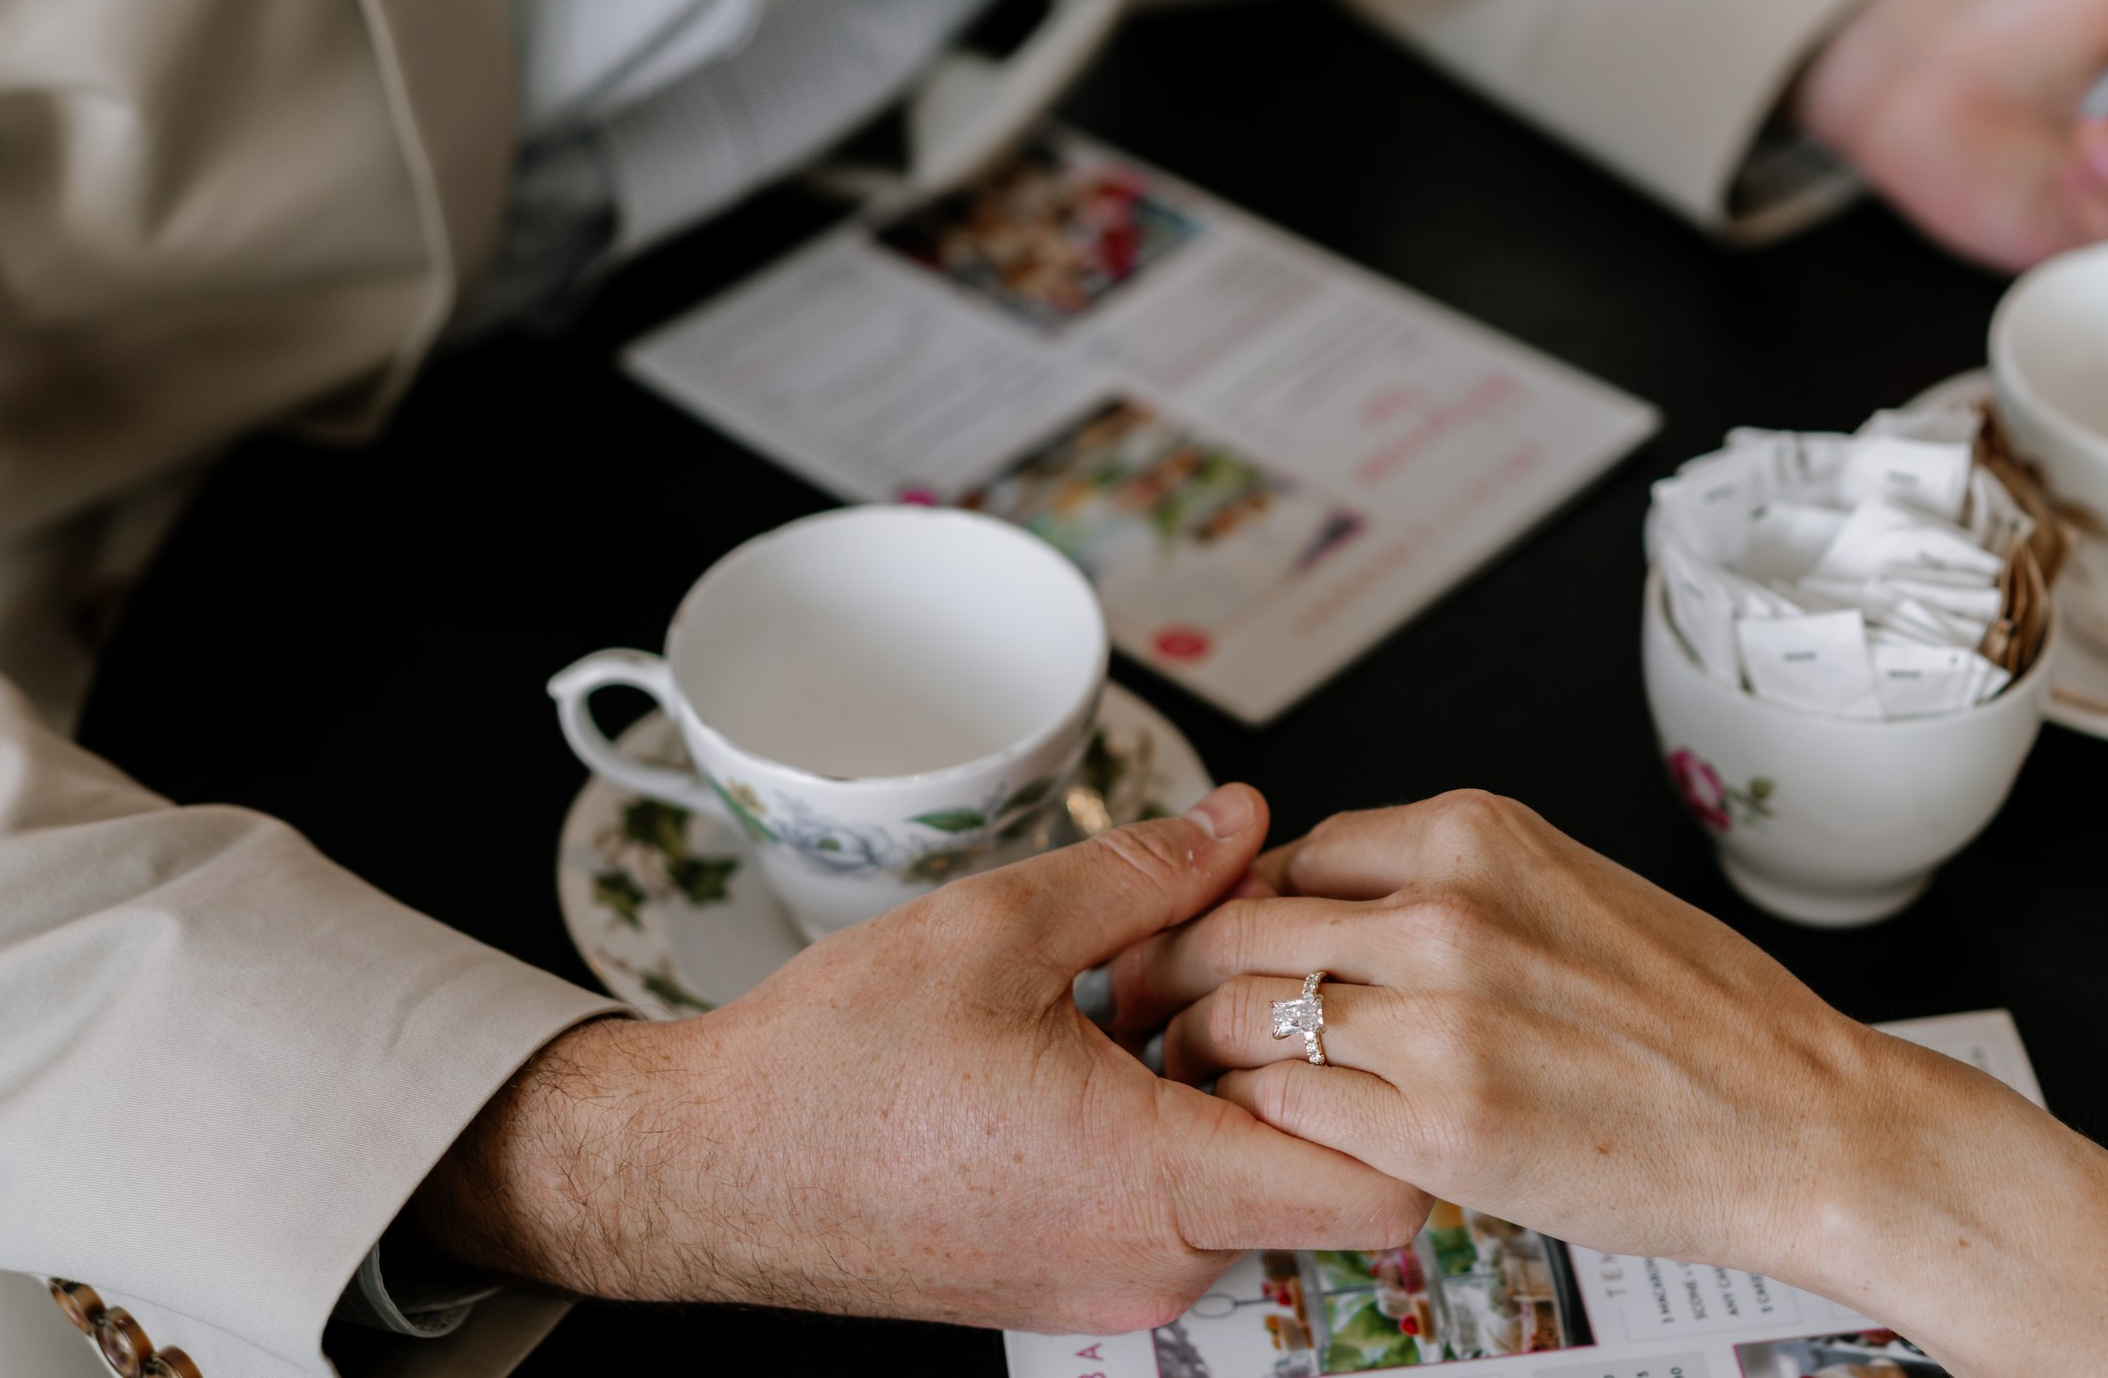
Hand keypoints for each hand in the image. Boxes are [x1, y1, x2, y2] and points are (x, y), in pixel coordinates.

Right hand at [410, 784, 1428, 1332]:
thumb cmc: (831, 1069)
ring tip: (1132, 1009)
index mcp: (1158, 1179)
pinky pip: (1174, 1210)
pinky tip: (1091, 1055)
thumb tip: (1248, 821)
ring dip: (1220, 1091)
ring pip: (1243, 1188)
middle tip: (1217, 969)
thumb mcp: (1000, 927)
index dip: (1396, 1089)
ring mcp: (1114, 1284)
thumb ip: (1151, 872)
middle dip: (1292, 1061)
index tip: (1360, 1006)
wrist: (711, 1171)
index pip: (1381, 1188)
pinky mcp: (1075, 1283)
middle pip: (1317, 1174)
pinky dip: (1165, 1131)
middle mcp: (1153, 1259)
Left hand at [1103, 788, 1899, 1276]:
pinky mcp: (1439, 1128)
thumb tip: (1337, 894)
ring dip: (1195, 1046)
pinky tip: (1261, 1128)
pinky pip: (1285, 1106)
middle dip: (1170, 964)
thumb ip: (1452, 881)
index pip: (1292, 851)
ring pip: (1239, 1014)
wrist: (1803, 1124)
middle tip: (1144, 999)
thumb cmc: (1707, 1019)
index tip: (1214, 935)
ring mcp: (1439, 1018)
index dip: (1237, 903)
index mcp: (1476, 833)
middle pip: (1236, 923)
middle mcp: (1446, 910)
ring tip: (1186, 1071)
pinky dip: (1253, 1116)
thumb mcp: (1571, 887)